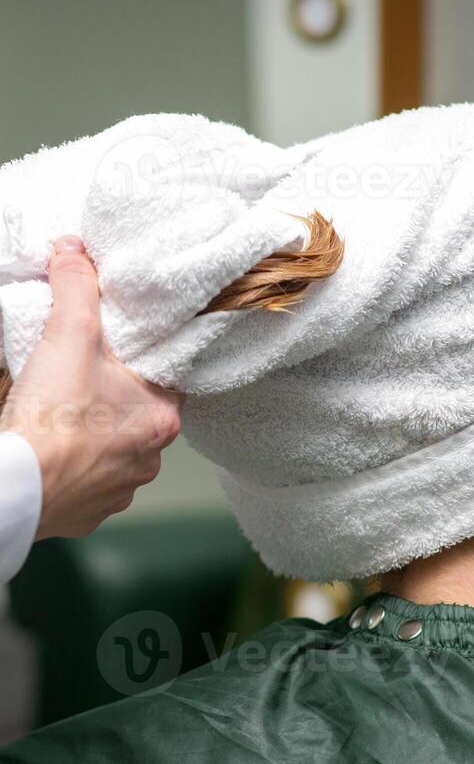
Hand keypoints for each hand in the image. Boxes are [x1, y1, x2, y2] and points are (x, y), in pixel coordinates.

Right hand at [0, 236, 183, 538]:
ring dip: (95, 436)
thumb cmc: (52, 418)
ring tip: (64, 417)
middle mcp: (150, 459)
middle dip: (114, 398)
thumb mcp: (69, 335)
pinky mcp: (90, 512)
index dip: (143, 363)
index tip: (121, 354)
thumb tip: (74, 252)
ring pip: (114, 452)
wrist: (17, 486)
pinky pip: (90, 483)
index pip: (166, 381)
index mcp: (162, 418)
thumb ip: (77, 288)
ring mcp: (121, 490)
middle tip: (84, 380)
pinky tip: (54, 451)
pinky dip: (75, 467)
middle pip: (139, 416)